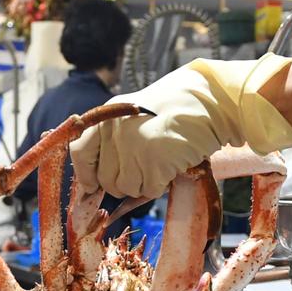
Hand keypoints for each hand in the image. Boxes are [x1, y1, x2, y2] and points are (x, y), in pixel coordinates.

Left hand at [70, 55, 291, 200]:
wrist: (211, 101)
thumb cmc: (176, 108)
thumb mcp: (132, 114)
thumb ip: (112, 139)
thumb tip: (94, 182)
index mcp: (106, 118)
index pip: (80, 154)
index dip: (85, 176)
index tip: (92, 188)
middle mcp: (114, 131)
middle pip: (105, 179)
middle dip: (124, 181)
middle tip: (145, 168)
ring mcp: (133, 147)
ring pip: (126, 188)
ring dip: (144, 183)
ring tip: (161, 162)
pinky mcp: (153, 162)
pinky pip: (148, 190)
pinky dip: (160, 184)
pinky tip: (171, 165)